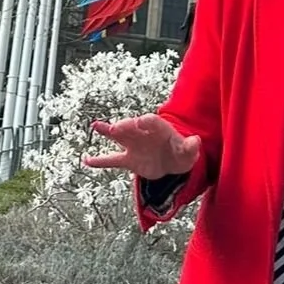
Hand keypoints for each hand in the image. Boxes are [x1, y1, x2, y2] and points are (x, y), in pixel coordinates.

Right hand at [83, 114, 201, 178]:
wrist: (172, 162)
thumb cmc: (181, 153)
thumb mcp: (189, 152)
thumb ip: (191, 147)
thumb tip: (196, 141)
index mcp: (161, 129)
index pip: (153, 122)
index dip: (147, 122)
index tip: (141, 121)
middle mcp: (144, 133)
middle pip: (133, 126)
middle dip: (126, 126)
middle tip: (116, 127)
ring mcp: (134, 146)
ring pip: (119, 137)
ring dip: (108, 132)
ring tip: (96, 126)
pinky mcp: (129, 160)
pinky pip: (112, 160)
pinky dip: (100, 161)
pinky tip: (87, 160)